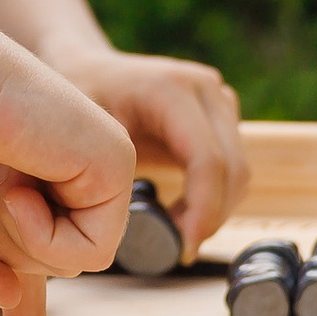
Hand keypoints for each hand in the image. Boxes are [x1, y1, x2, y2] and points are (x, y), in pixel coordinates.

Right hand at [0, 26, 134, 315]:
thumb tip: (10, 299)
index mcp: (32, 179)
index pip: (42, 251)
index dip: (28, 308)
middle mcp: (72, 170)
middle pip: (51, 264)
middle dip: (1, 247)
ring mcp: (100, 163)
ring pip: (75, 262)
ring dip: (18, 237)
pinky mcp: (118, 161)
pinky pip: (91, 250)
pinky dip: (43, 232)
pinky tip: (16, 179)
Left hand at [50, 46, 247, 256]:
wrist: (86, 66)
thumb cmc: (78, 97)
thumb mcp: (82, 129)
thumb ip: (106, 167)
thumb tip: (124, 220)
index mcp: (169, 89)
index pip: (207, 160)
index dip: (203, 211)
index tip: (184, 249)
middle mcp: (202, 87)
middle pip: (233, 168)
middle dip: (211, 216)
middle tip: (179, 249)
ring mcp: (216, 97)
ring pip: (238, 170)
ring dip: (216, 209)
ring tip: (175, 232)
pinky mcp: (221, 112)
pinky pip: (232, 164)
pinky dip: (216, 195)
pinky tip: (182, 213)